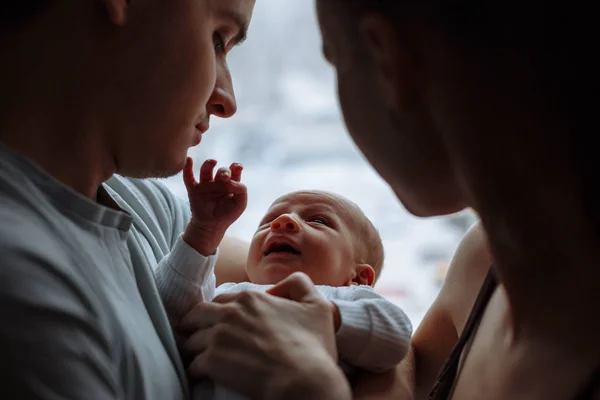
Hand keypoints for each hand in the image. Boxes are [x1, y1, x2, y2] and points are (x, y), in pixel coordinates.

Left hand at [181, 272, 351, 399]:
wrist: (304, 381)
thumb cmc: (313, 347)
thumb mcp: (317, 306)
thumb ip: (300, 284)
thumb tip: (278, 288)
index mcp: (251, 298)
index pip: (222, 300)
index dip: (220, 312)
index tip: (221, 323)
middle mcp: (231, 312)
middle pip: (198, 314)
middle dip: (196, 325)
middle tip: (200, 337)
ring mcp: (219, 336)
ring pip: (191, 340)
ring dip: (194, 348)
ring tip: (200, 357)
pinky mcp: (212, 361)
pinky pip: (193, 365)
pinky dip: (196, 370)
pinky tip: (203, 375)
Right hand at [182, 158, 246, 254]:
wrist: (211, 226)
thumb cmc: (227, 214)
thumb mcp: (240, 203)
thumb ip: (241, 189)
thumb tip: (232, 180)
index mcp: (231, 183)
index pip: (234, 170)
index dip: (236, 167)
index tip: (237, 168)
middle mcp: (218, 182)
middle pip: (221, 170)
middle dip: (224, 171)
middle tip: (224, 177)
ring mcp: (205, 185)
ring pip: (206, 170)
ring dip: (209, 164)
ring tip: (213, 162)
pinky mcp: (193, 189)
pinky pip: (188, 176)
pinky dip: (187, 167)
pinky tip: (189, 160)